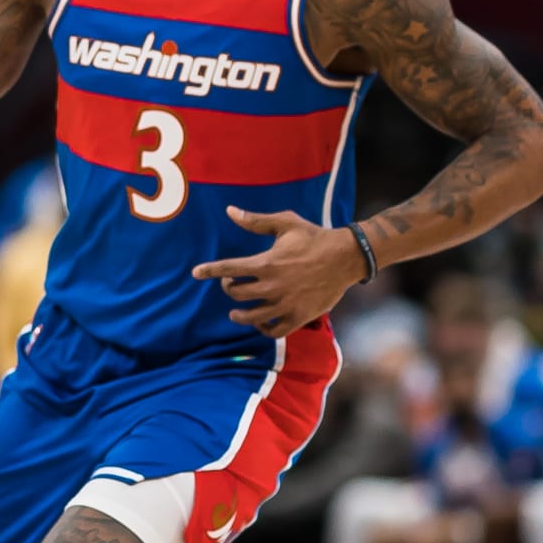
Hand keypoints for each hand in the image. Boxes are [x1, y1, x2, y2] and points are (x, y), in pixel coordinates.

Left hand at [191, 207, 368, 338]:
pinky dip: (263, 329)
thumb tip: (230, 211)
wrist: (346, 257)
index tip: (195, 272)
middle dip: (228, 288)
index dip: (208, 270)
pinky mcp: (299, 317)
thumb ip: (255, 221)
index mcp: (266, 263)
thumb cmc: (314, 238)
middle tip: (230, 285)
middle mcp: (272, 286)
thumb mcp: (285, 223)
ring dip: (239, 315)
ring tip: (235, 312)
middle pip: (236, 294)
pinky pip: (274, 331)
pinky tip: (260, 323)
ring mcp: (286, 304)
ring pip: (251, 317)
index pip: (228, 269)